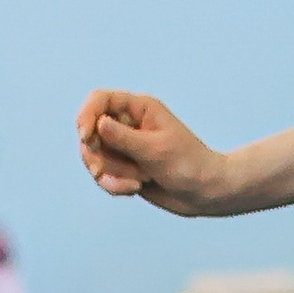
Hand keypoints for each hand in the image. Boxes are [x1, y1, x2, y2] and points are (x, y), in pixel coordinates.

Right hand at [75, 89, 228, 215]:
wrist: (206, 193)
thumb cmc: (188, 165)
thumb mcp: (155, 150)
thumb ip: (124, 137)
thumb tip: (98, 123)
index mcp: (140, 108)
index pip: (100, 100)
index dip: (87, 115)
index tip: (87, 137)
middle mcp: (129, 124)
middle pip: (90, 131)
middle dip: (95, 154)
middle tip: (102, 171)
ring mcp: (125, 147)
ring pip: (94, 157)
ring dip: (111, 173)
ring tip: (138, 181)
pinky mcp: (125, 168)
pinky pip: (104, 175)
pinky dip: (114, 185)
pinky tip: (135, 189)